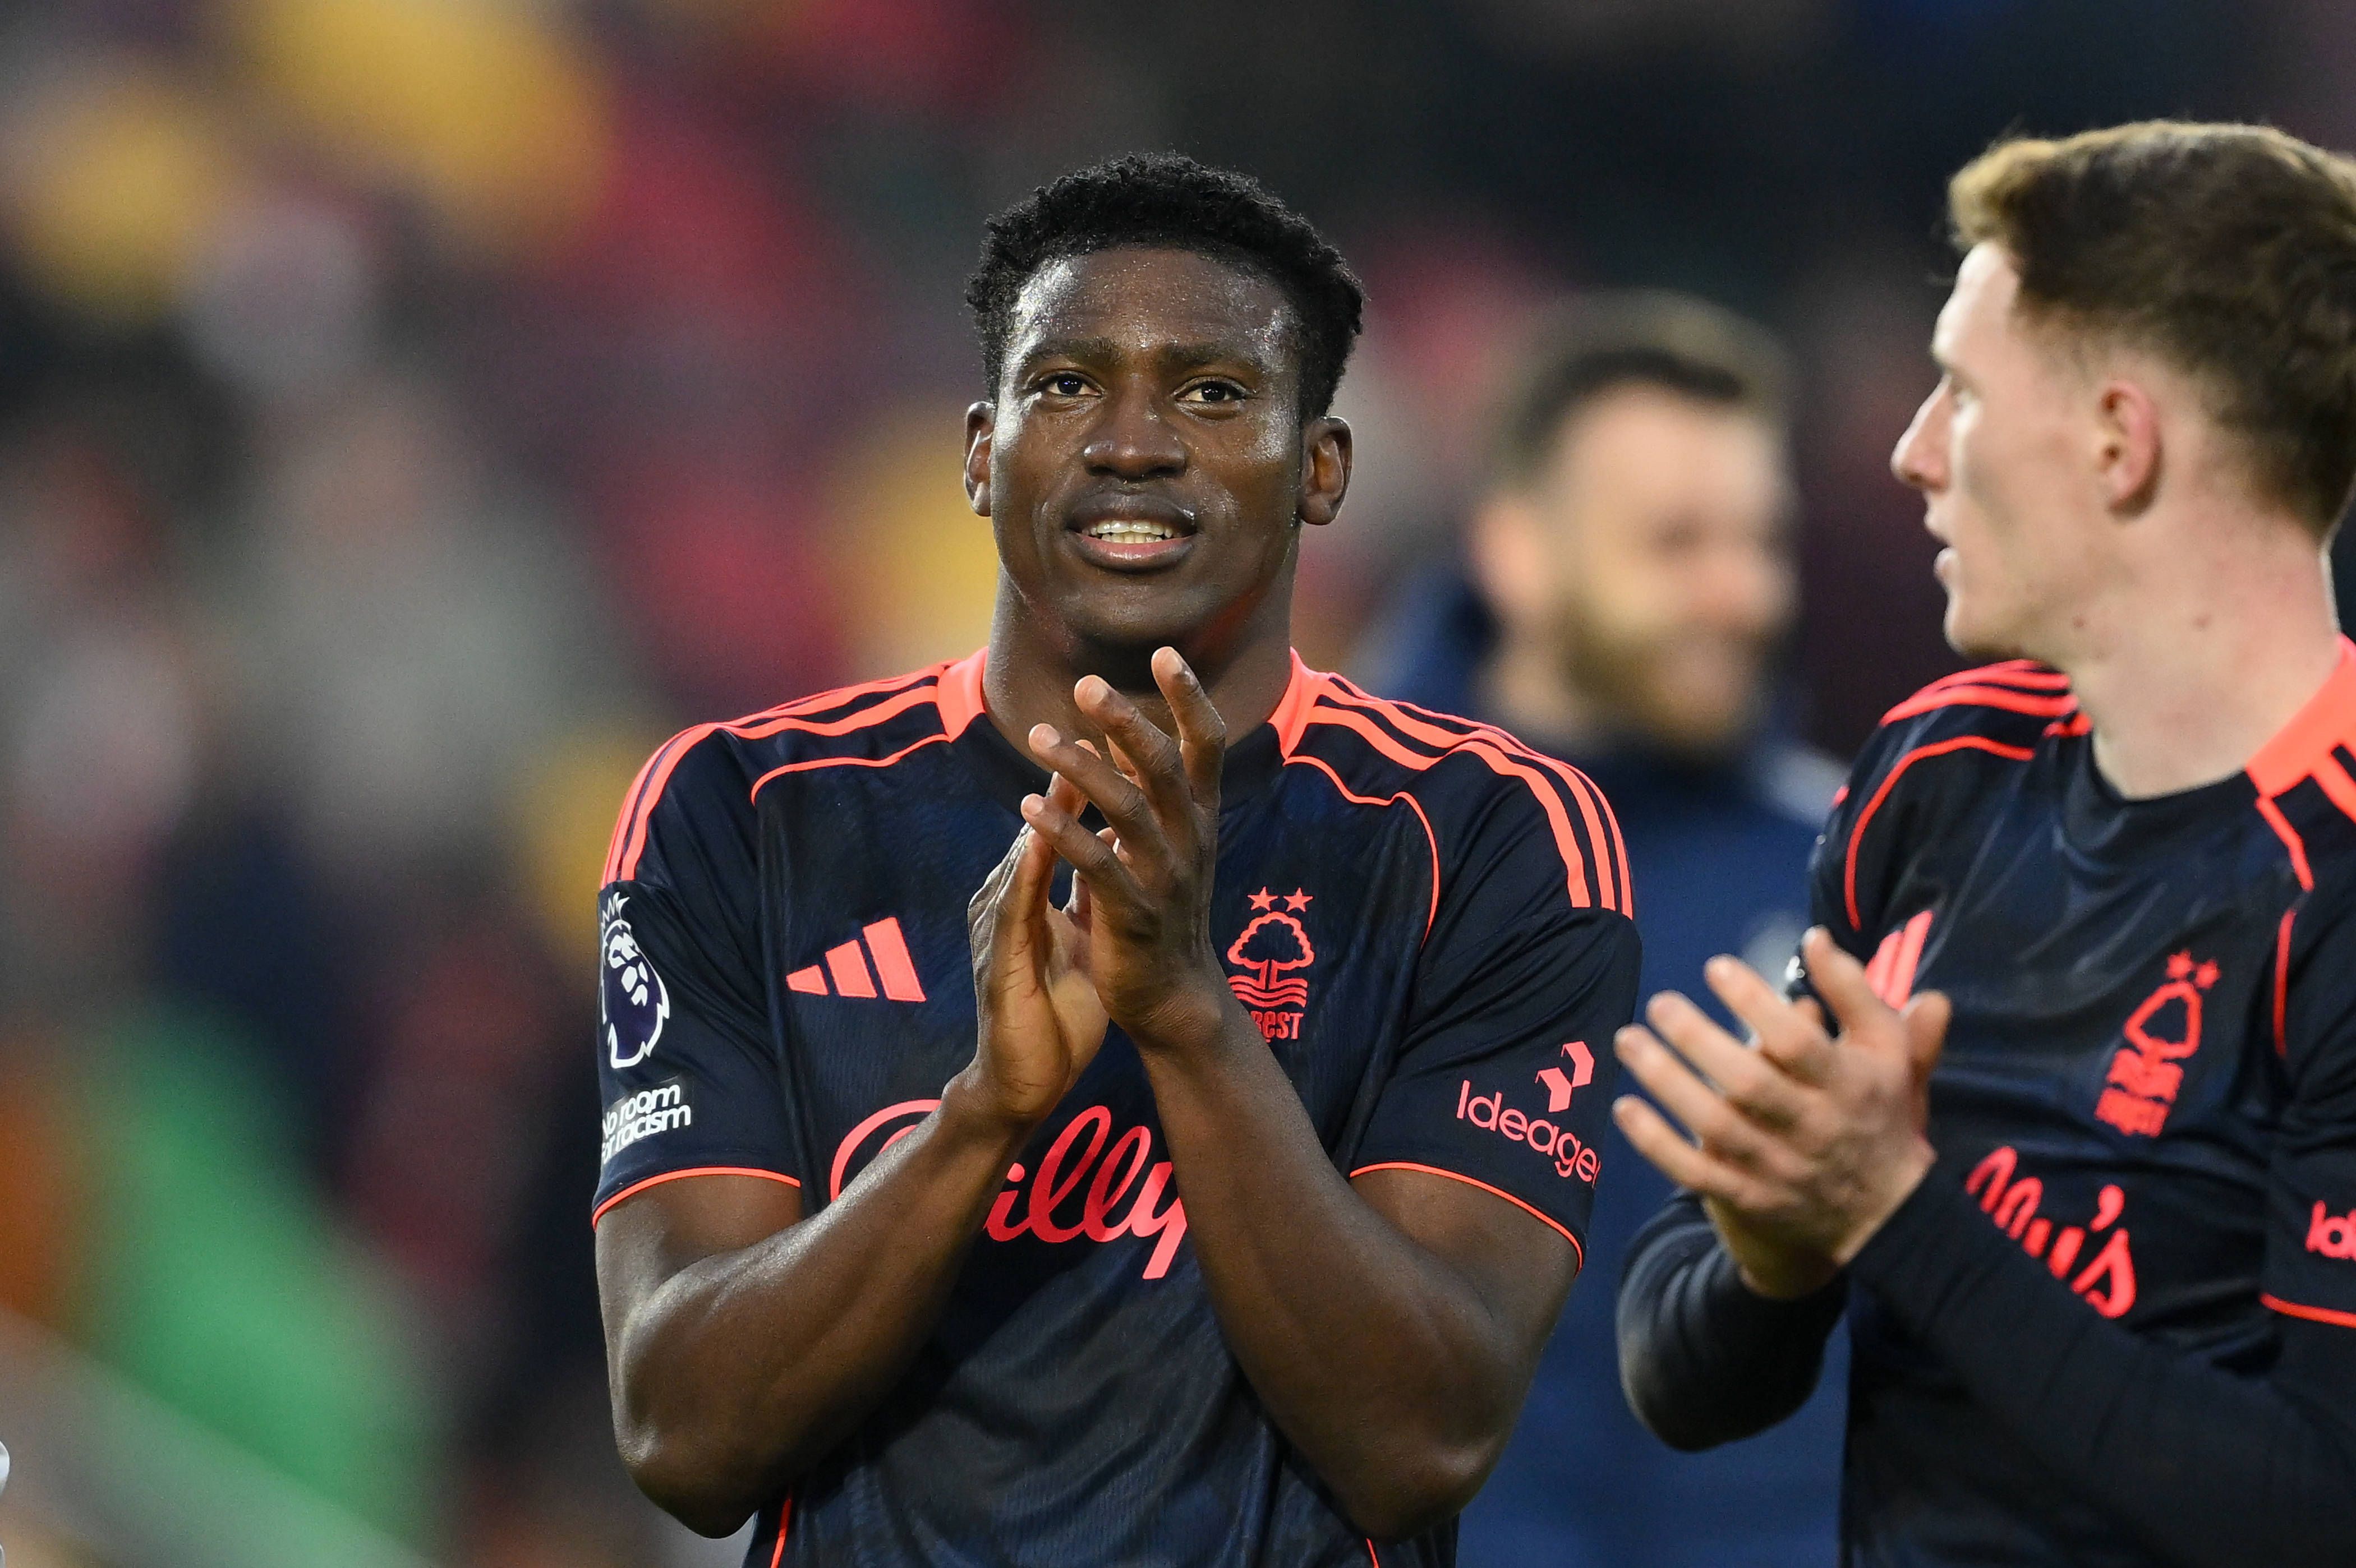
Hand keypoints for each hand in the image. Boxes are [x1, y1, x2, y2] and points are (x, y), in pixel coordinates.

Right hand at [962, 770, 1109, 1129]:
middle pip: (1041, 826)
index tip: (1121, 737)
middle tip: (1093, 722)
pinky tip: (1041, 838)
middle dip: (1066, 776)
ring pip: (1024, 855)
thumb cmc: (1054, 1013)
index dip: (1090, 783)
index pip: (1064, 828)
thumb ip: (1092, 896)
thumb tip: (1118, 852)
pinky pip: (1015, 907)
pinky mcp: (998, 959)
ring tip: (1068, 762)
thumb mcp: (1080, 942)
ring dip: (1044, 810)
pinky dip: (1028, 870)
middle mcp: (1013, 899)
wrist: (1022, 1082)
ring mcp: (1000, 926)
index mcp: (1035, 895)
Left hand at [1019, 647, 1236, 1053]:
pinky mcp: (1135, 916)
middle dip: (1127, 721)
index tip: (1165, 652)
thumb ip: (1147, 789)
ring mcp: (1166, 878)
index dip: (1190, 698)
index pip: (1207, 745)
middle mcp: (1191, 840)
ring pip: (1129, 810)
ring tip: (1037, 737)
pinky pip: (1097, 866)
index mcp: (1200, 818)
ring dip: (1082, 768)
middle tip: (1085, 685)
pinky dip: (1062, 832)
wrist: (1172, 998)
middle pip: (1165, 766)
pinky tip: (1028, 806)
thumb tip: (1120, 727)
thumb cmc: (1162, 909)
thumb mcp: (1167, 842)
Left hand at [1611, 928, 1951, 1293]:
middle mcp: (1810, 1128)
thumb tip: (1814, 937)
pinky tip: (1624, 1105)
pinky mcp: (1748, 1197)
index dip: (1754, 1002)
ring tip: (1628, 1039)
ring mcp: (1775, 1167)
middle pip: (1748, 1084)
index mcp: (1846, 1085)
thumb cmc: (1878, 1111)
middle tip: (1660, 1002)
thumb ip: (1855, 992)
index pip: (1797, 1043)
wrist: (1886, 1215)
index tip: (1715, 966)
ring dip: (1665, 1081)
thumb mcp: (1887, 1050)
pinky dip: (1655, 1142)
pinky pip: (1693, 1173)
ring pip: (1713, 1126)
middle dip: (1697, 1040)